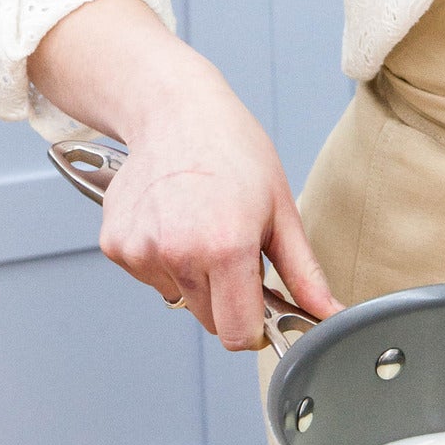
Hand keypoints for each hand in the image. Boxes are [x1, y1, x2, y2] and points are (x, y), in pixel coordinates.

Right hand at [96, 67, 341, 349]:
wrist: (175, 110)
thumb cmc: (232, 149)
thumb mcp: (281, 207)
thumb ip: (303, 271)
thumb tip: (329, 314)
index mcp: (226, 248)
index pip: (237, 334)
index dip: (254, 326)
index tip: (259, 304)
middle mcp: (179, 254)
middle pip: (208, 319)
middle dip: (226, 296)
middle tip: (232, 246)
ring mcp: (142, 251)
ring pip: (178, 297)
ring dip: (193, 275)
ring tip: (200, 223)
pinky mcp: (116, 246)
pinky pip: (149, 275)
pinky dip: (162, 258)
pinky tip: (172, 218)